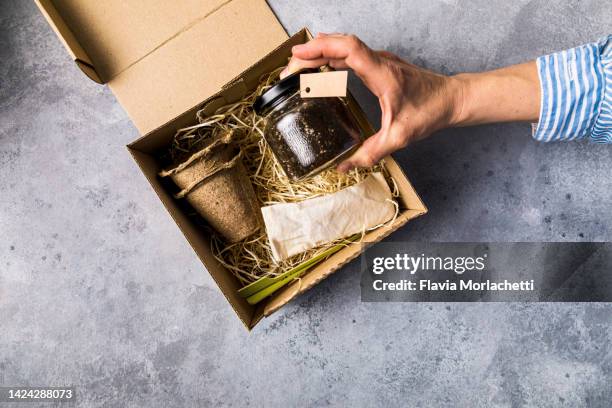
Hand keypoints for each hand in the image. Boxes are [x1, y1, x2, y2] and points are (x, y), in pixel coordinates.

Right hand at [282, 33, 462, 171]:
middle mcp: (380, 62)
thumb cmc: (431, 112)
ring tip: (301, 65)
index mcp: (382, 74)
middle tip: (291, 65)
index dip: (322, 48)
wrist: (453, 99)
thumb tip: (345, 167)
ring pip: (346, 47)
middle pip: (342, 44)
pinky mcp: (382, 66)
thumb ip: (372, 153)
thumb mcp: (400, 136)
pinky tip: (324, 68)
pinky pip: (353, 55)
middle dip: (313, 50)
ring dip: (322, 52)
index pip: (348, 49)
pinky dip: (334, 58)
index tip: (299, 55)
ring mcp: (381, 61)